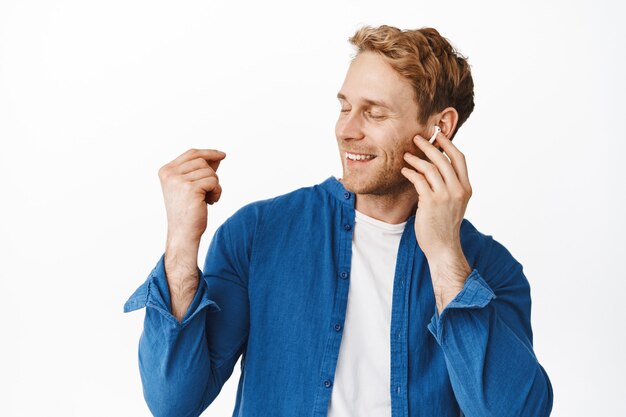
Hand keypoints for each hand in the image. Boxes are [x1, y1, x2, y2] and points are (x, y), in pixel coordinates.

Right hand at [158, 148, 225, 245]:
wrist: (183, 232)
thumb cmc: (189, 211)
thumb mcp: (192, 186)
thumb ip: (201, 170)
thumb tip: (217, 155)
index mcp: (166, 171)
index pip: (191, 153)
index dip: (208, 153)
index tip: (222, 155)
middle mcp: (169, 174)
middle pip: (202, 161)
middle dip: (211, 175)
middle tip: (208, 191)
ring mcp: (178, 180)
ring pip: (209, 172)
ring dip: (214, 185)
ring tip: (208, 198)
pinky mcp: (190, 189)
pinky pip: (214, 182)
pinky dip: (217, 192)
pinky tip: (211, 202)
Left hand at [400, 132, 471, 310]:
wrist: (443, 247)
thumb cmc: (445, 225)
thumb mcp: (454, 203)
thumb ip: (450, 186)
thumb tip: (438, 167)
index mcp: (466, 188)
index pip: (460, 158)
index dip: (448, 144)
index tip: (438, 135)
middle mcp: (458, 190)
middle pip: (443, 158)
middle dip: (429, 145)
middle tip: (416, 138)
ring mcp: (445, 196)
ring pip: (430, 167)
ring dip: (416, 158)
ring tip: (406, 155)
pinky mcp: (430, 202)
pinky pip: (418, 180)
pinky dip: (410, 172)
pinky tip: (404, 171)